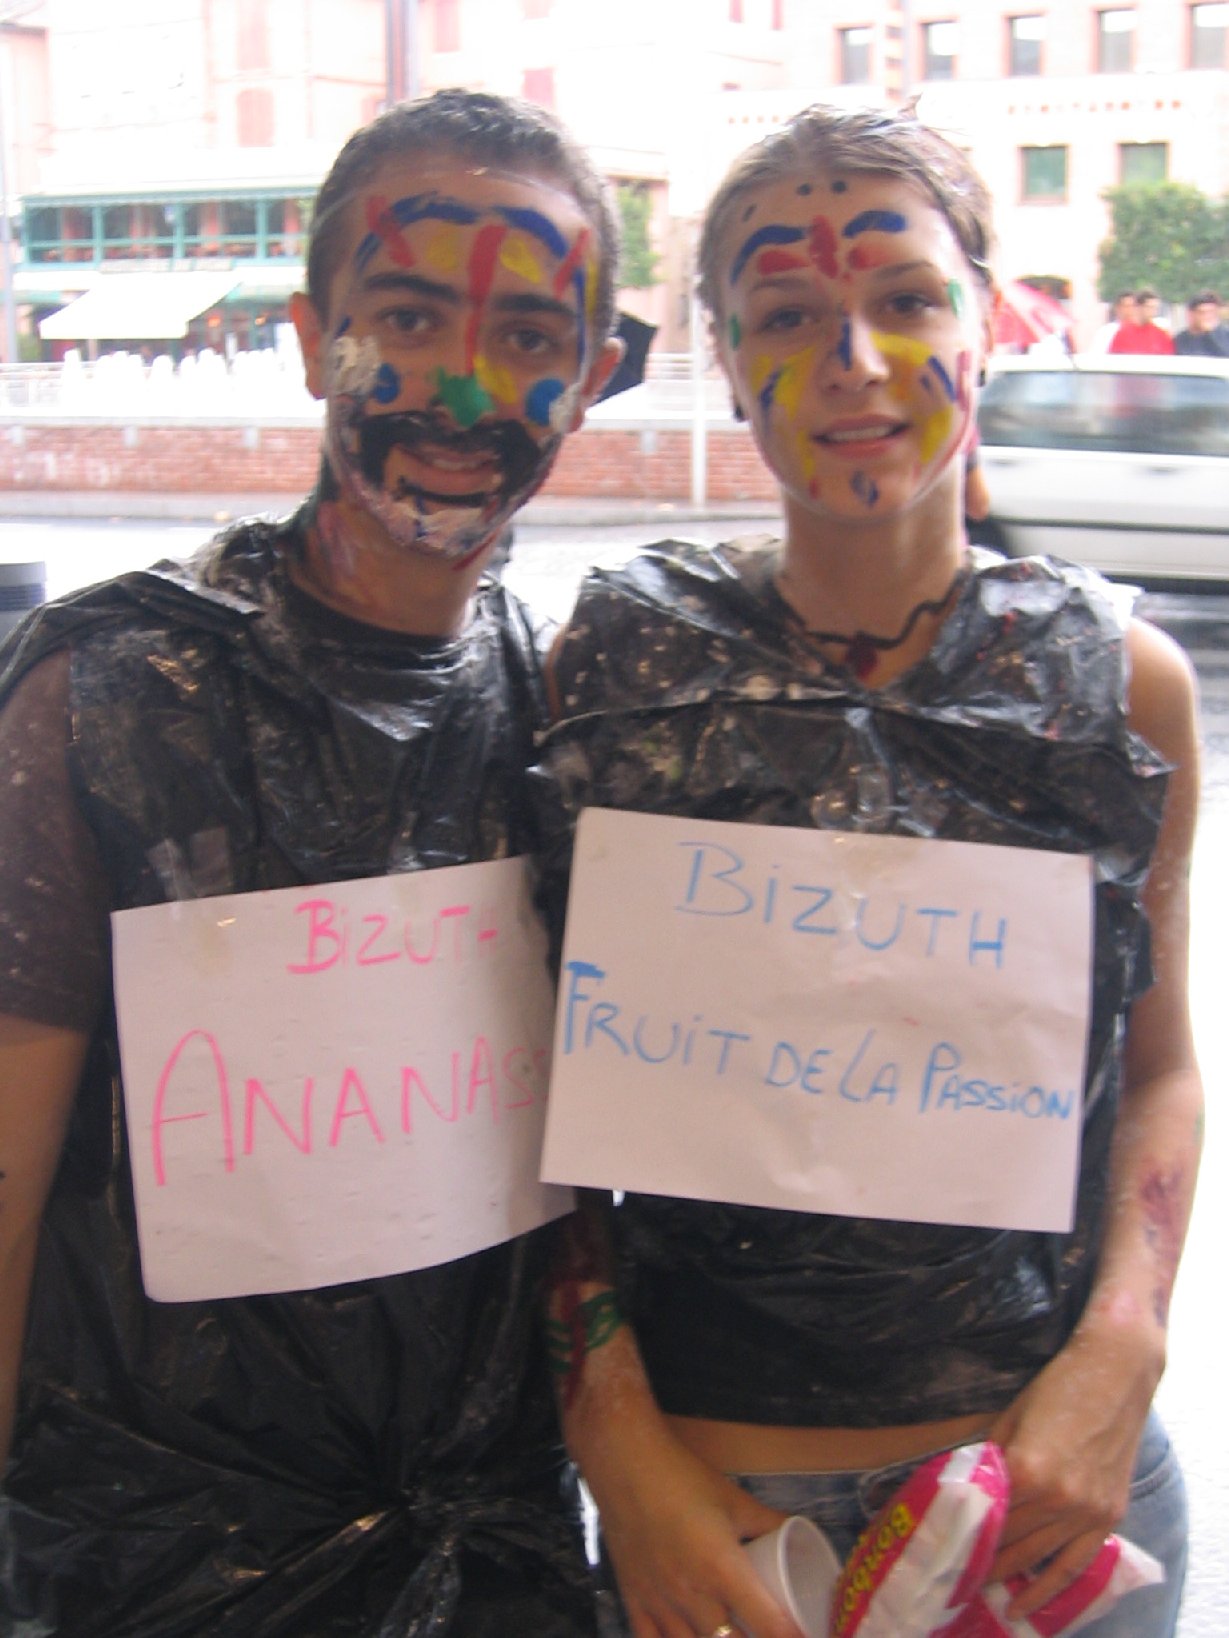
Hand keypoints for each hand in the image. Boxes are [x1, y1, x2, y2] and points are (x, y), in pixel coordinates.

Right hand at [595, 1426, 805, 1637]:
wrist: (625, 1463)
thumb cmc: (683, 1477)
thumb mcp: (735, 1499)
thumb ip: (769, 1522)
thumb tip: (798, 1532)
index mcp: (722, 1569)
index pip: (768, 1624)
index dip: (792, 1636)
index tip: (804, 1634)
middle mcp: (692, 1595)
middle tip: (762, 1627)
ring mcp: (660, 1603)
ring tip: (731, 1634)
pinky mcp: (634, 1601)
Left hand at [985, 1315, 1158, 1617]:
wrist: (1115, 1373)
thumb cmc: (1057, 1386)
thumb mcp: (1011, 1416)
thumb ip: (991, 1456)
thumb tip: (966, 1487)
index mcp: (1026, 1467)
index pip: (986, 1514)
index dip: (965, 1534)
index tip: (945, 1550)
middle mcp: (1056, 1496)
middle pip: (1010, 1541)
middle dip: (982, 1561)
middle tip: (957, 1577)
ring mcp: (1086, 1510)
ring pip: (1039, 1558)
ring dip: (1012, 1579)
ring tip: (986, 1594)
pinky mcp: (1108, 1515)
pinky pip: (1077, 1563)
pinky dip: (1053, 1587)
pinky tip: (1031, 1604)